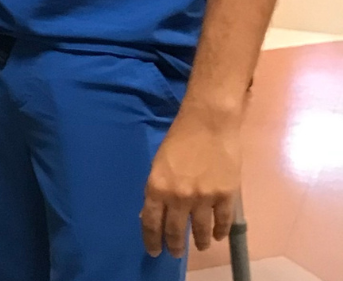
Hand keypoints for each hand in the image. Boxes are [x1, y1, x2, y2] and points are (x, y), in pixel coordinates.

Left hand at [140, 107, 242, 257]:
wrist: (209, 124)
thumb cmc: (179, 140)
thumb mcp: (158, 165)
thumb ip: (157, 190)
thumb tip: (154, 213)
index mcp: (157, 188)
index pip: (151, 223)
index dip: (152, 240)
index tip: (155, 251)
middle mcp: (178, 197)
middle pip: (175, 230)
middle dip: (175, 245)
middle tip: (177, 253)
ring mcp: (203, 198)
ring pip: (200, 230)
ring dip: (200, 241)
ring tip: (201, 246)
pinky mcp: (226, 195)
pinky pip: (223, 221)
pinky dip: (221, 231)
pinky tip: (218, 236)